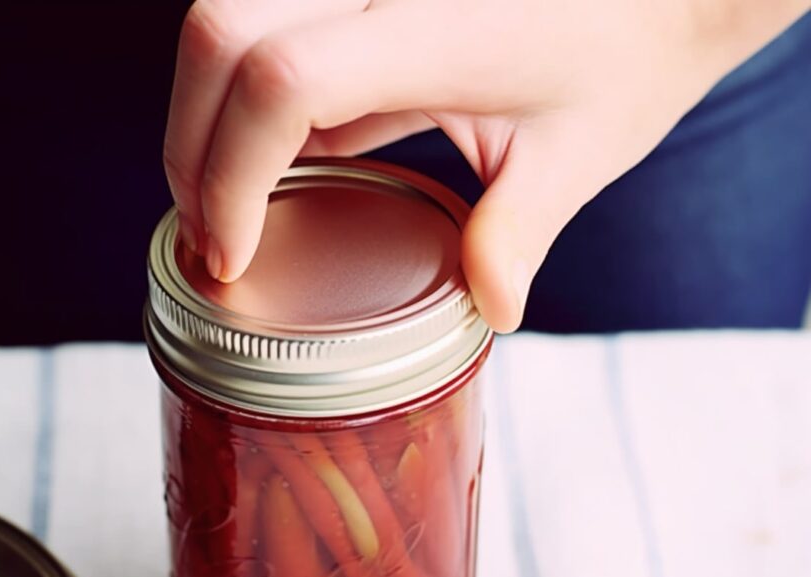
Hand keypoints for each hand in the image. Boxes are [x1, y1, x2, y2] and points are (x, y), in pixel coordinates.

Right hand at [164, 0, 808, 331]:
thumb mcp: (577, 154)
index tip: (232, 257)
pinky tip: (274, 161)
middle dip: (191, 147)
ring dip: (203, 117)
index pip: (283, 81)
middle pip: (218, 34)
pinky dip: (241, 98)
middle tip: (212, 239)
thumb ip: (514, 235)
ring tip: (229, 205)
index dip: (231, 173)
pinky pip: (259, 26)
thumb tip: (490, 311)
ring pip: (220, 20)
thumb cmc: (621, 51)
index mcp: (437, 22)